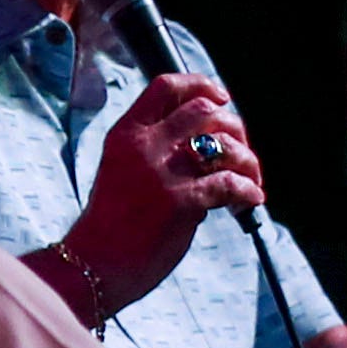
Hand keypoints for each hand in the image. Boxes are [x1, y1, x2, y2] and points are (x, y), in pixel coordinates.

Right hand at [48, 70, 253, 316]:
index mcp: (126, 134)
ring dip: (247, 160)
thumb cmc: (111, 223)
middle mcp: (144, 146)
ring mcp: (163, 173)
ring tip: (251, 179)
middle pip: (204, 110)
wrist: (95, 263)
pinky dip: (248, 191)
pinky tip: (250, 200)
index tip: (220, 97)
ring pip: (223, 144)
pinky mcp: (182, 202)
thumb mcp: (121, 171)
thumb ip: (154, 151)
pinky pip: (230, 184)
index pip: (166, 87)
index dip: (200, 84)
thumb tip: (204, 146)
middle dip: (233, 127)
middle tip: (240, 151)